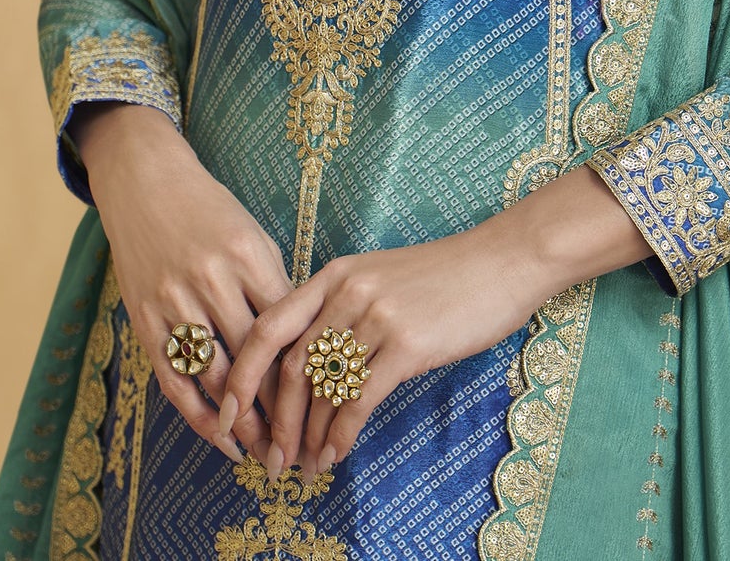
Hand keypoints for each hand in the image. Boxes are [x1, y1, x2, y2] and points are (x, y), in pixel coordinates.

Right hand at [73, 102, 290, 466]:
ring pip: (214, 377)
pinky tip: (219, 439)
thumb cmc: (209, 211)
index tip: (326, 405)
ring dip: (241, 423)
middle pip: (252, 361)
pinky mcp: (145, 318)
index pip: (285, 328)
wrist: (145, 184)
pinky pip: (173, 378)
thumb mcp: (252, 236)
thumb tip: (304, 341)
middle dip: (278, 411)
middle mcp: (211, 280)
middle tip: (300, 448)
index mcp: (248, 256)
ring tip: (266, 454)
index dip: (306, 372)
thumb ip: (274, 285)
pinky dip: (196, 415)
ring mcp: (175, 301)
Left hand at [216, 222, 539, 487]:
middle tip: (271, 460)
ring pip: (324, 388)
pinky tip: (337, 455)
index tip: (229, 412)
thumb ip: (342, 311)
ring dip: (309, 437)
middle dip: (276, 422)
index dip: (244, 374)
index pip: (269, 326)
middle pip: (291, 366)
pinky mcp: (407, 344)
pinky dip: (342, 434)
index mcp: (333, 275)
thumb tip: (309, 367)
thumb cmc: (443, 277)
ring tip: (305, 467)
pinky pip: (360, 399)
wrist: (501, 262)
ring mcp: (376, 316)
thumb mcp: (379, 279)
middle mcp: (346, 293)